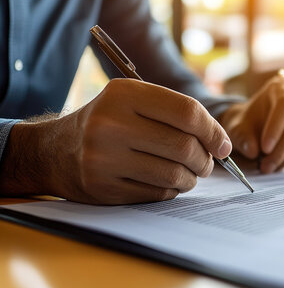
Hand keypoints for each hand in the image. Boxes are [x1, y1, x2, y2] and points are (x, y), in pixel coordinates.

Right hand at [0, 79, 231, 204]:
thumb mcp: (134, 101)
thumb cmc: (110, 122)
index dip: (214, 132)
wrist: (55, 151)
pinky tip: (165, 182)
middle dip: (206, 160)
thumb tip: (223, 144)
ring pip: (174, 175)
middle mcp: (112, 123)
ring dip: (191, 178)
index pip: (187, 112)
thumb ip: (177, 113)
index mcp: (125, 93)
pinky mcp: (104, 187)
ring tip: (189, 174)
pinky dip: (171, 191)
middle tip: (207, 163)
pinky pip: (157, 194)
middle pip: (184, 146)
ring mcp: (105, 158)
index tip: (224, 146)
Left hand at [219, 73, 283, 173]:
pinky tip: (274, 165)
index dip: (277, 126)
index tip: (264, 147)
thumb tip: (253, 151)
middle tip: (264, 164)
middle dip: (282, 146)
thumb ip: (241, 137)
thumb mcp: (236, 126)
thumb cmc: (246, 123)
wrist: (252, 129)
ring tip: (266, 167)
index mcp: (282, 88)